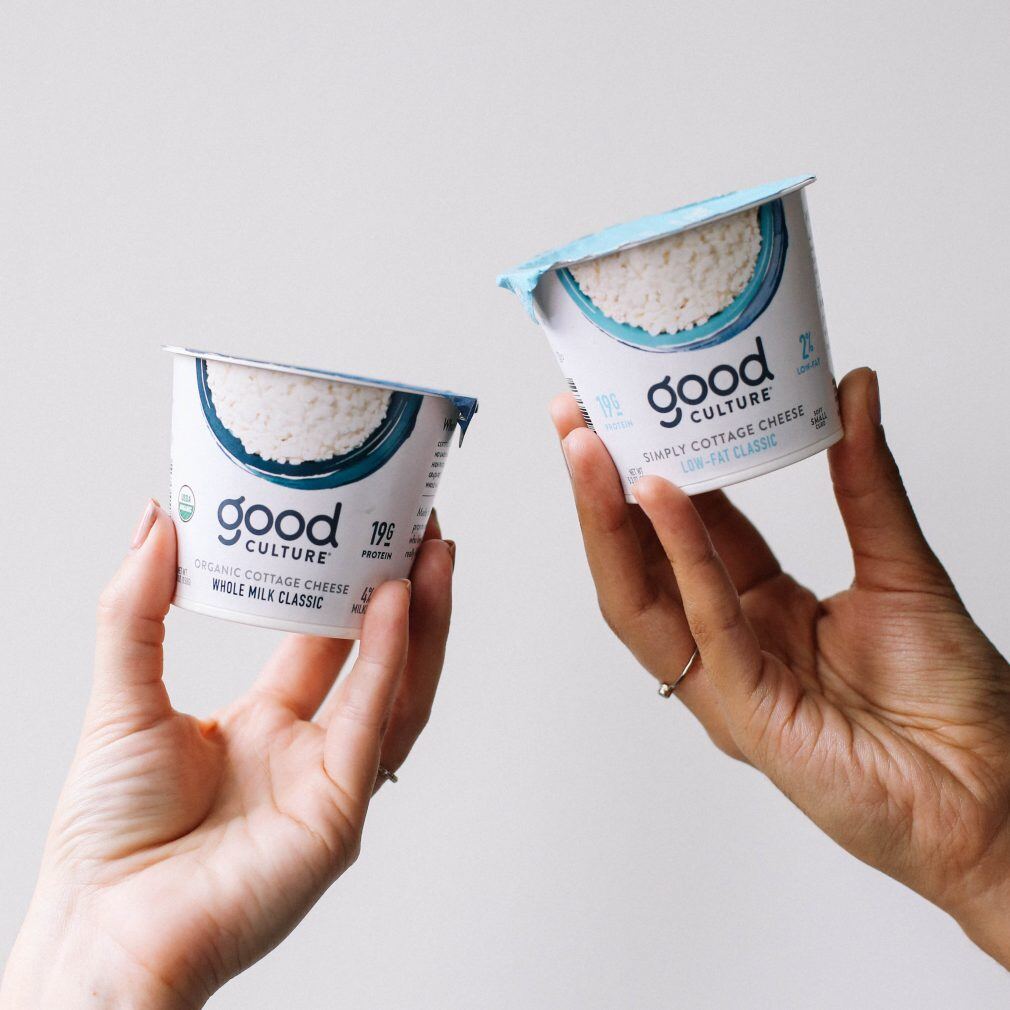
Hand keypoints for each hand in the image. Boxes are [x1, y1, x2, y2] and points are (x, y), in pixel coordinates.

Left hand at [1, 504, 454, 1008]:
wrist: (103, 926)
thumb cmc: (108, 836)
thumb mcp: (122, 695)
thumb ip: (135, 609)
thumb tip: (156, 520)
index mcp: (265, 726)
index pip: (326, 643)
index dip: (350, 588)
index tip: (363, 530)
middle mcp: (309, 750)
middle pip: (379, 659)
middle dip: (405, 594)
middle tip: (417, 529)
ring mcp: (332, 780)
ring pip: (399, 688)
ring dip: (422, 621)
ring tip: (432, 553)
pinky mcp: (340, 810)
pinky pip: (373, 723)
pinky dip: (389, 662)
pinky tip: (396, 605)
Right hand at [552, 367, 1009, 966]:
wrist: (993, 795)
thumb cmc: (952, 701)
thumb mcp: (900, 565)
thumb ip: (865, 479)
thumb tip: (850, 388)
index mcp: (759, 612)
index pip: (687, 531)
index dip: (656, 468)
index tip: (632, 410)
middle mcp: (729, 645)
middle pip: (641, 563)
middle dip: (602, 490)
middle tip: (576, 420)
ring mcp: (728, 682)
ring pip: (641, 598)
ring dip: (609, 521)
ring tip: (591, 451)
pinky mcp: (747, 714)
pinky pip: (706, 626)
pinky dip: (681, 561)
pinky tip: (663, 499)